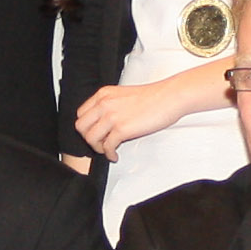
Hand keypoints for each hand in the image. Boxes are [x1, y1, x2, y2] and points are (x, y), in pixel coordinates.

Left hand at [73, 76, 195, 158]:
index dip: (86, 126)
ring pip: (90, 138)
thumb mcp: (123, 95)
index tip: (94, 133)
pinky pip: (107, 147)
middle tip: (99, 143)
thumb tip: (104, 122)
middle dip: (89, 138)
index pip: (81, 113)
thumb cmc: (154, 96)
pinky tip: (115, 155)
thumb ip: (110, 105)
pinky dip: (110, 154)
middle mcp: (104, 104)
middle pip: (81, 126)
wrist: (169, 97)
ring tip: (108, 150)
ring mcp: (112, 116)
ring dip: (98, 148)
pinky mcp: (122, 129)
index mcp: (103, 94)